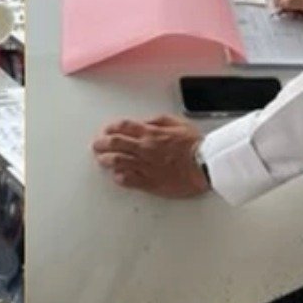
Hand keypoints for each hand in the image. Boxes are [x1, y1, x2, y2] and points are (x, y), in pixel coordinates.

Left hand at [92, 115, 209, 198]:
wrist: (204, 165)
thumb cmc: (194, 145)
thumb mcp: (177, 122)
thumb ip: (158, 120)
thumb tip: (145, 122)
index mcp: (150, 133)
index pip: (123, 127)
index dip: (111, 127)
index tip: (107, 130)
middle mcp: (144, 149)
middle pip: (115, 143)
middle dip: (102, 143)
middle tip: (97, 145)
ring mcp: (145, 166)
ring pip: (117, 161)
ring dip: (106, 160)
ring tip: (101, 159)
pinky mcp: (149, 182)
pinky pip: (128, 180)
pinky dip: (119, 177)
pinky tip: (116, 175)